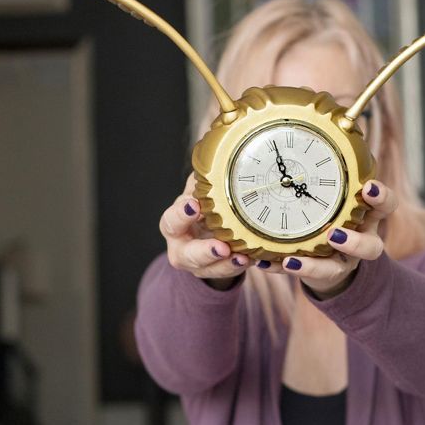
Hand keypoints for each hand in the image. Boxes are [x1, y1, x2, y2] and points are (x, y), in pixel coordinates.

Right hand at [159, 172, 251, 289]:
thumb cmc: (201, 208)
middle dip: (205, 252)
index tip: (194, 206)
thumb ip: (203, 179)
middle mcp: (182, 247)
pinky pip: (228, 272)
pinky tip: (253, 258)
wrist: (203, 234)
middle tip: (222, 247)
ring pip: (210, 269)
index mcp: (175, 224)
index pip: (172, 220)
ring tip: (243, 257)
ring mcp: (198, 264)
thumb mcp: (198, 193)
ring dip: (227, 265)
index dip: (181, 215)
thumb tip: (213, 152)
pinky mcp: (215, 272)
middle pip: (188, 255)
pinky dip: (240, 266)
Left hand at [257, 179, 397, 298]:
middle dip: (354, 242)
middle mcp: (363, 240)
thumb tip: (319, 131)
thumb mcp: (340, 192)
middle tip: (333, 233)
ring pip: (338, 268)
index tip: (369, 188)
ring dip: (315, 265)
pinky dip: (284, 267)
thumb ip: (333, 170)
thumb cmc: (337, 213)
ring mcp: (344, 261)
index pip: (386, 205)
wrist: (334, 257)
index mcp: (369, 215)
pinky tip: (264, 263)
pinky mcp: (324, 274)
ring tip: (291, 260)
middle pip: (371, 247)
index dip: (382, 197)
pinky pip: (305, 275)